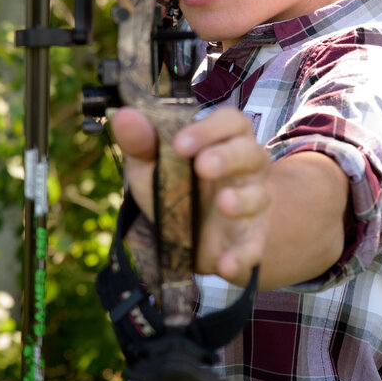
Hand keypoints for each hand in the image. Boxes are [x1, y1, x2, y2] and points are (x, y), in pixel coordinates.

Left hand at [110, 106, 270, 285]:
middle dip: (229, 157)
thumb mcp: (153, 165)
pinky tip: (226, 264)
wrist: (194, 236)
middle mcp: (245, 168)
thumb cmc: (176, 188)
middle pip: (250, 153)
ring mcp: (253, 204)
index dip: (209, 129)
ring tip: (223, 204)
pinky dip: (243, 257)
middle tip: (203, 166)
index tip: (181, 143)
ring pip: (259, 196)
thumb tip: (123, 116)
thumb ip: (141, 142)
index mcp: (223, 141)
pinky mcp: (250, 240)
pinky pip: (254, 247)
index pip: (229, 122)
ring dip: (242, 200)